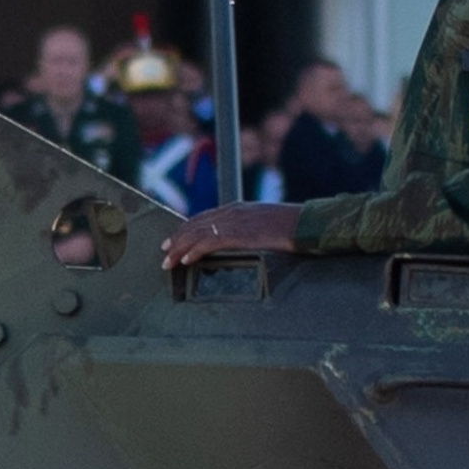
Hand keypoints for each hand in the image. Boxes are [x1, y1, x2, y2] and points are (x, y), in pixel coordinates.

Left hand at [161, 201, 298, 270]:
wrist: (305, 223)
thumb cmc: (292, 225)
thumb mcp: (266, 223)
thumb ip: (251, 229)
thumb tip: (244, 240)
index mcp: (237, 208)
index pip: (204, 217)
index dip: (186, 228)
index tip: (174, 238)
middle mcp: (231, 212)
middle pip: (195, 224)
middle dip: (177, 238)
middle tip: (163, 250)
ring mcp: (234, 222)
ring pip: (197, 233)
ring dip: (179, 247)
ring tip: (168, 260)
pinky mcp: (239, 234)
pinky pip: (210, 243)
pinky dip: (194, 251)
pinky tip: (185, 260)